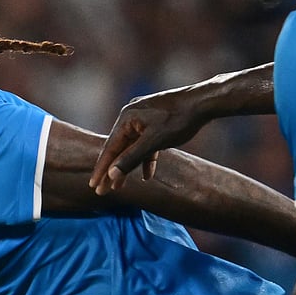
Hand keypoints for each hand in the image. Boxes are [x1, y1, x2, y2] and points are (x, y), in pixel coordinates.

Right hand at [89, 90, 207, 194]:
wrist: (202, 102)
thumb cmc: (178, 120)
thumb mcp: (154, 142)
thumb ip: (131, 158)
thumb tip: (111, 174)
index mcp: (127, 119)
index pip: (110, 149)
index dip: (101, 169)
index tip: (93, 186)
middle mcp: (131, 117)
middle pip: (118, 149)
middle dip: (111, 171)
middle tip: (102, 191)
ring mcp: (143, 119)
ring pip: (131, 148)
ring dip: (127, 167)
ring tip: (119, 187)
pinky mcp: (154, 122)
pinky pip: (145, 144)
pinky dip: (144, 159)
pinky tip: (146, 175)